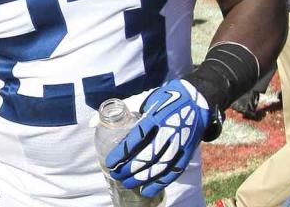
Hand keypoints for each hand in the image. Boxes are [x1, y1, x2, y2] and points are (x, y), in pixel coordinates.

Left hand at [106, 79, 211, 197]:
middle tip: (116, 175)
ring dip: (143, 178)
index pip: (136, 138)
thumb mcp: (141, 99)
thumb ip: (119, 109)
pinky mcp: (187, 151)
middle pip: (147, 156)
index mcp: (155, 117)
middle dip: (130, 169)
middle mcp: (169, 132)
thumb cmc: (163, 98)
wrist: (197, 98)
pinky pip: (174, 171)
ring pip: (160, 166)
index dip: (122, 153)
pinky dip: (161, 183)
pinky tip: (148, 190)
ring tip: (127, 183)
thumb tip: (92, 122)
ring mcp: (180, 143)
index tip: (110, 161)